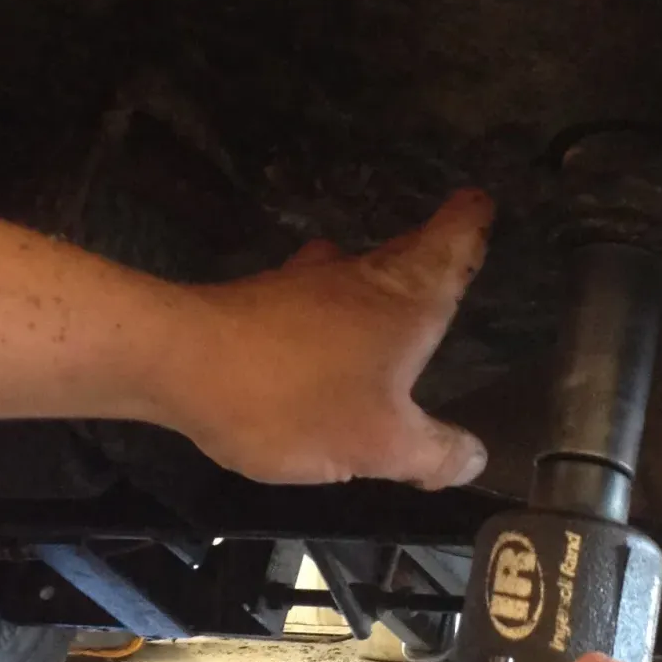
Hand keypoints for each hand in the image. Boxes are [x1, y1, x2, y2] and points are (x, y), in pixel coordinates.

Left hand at [175, 190, 492, 487]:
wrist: (178, 364)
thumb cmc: (295, 396)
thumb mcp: (382, 445)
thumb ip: (434, 453)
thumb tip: (473, 457)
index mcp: (406, 296)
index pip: (456, 237)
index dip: (474, 220)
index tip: (483, 204)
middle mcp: (361, 275)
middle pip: (409, 253)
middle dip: (430, 259)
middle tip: (450, 273)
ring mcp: (304, 284)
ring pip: (356, 280)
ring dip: (374, 297)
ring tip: (389, 328)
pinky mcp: (259, 304)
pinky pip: (310, 310)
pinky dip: (326, 326)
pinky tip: (319, 357)